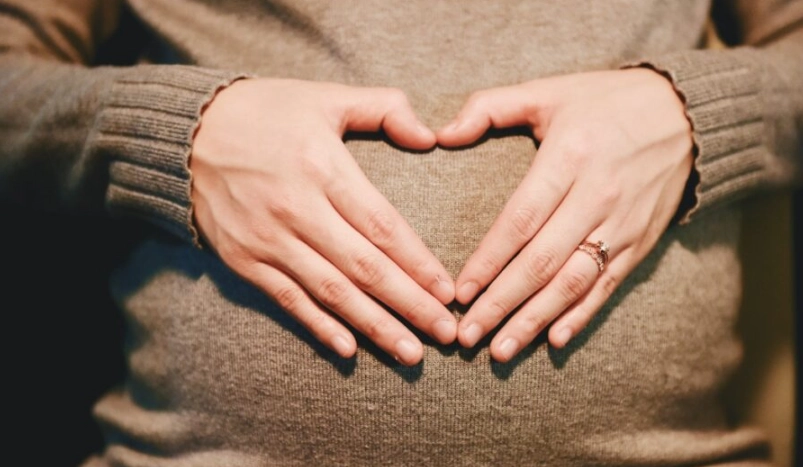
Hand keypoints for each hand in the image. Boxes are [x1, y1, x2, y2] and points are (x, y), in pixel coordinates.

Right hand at [191, 79, 456, 364]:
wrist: (186, 132)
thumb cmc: (266, 112)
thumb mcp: (325, 97)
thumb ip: (384, 108)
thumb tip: (430, 136)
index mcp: (322, 167)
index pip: (382, 226)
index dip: (418, 263)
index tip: (448, 292)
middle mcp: (296, 209)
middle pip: (364, 268)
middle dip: (410, 304)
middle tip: (446, 334)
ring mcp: (267, 239)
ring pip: (331, 292)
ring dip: (374, 326)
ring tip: (411, 352)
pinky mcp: (244, 260)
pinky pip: (288, 300)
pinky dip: (319, 326)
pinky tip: (350, 349)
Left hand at [437, 69, 692, 360]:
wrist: (686, 114)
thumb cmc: (604, 102)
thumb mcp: (548, 91)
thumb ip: (490, 107)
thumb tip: (440, 134)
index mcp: (569, 157)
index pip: (521, 220)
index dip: (488, 260)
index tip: (459, 292)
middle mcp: (597, 196)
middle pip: (542, 262)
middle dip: (501, 303)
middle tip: (467, 335)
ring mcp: (622, 224)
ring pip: (573, 282)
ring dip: (534, 320)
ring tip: (500, 350)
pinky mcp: (641, 242)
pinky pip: (608, 286)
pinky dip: (581, 316)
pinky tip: (554, 340)